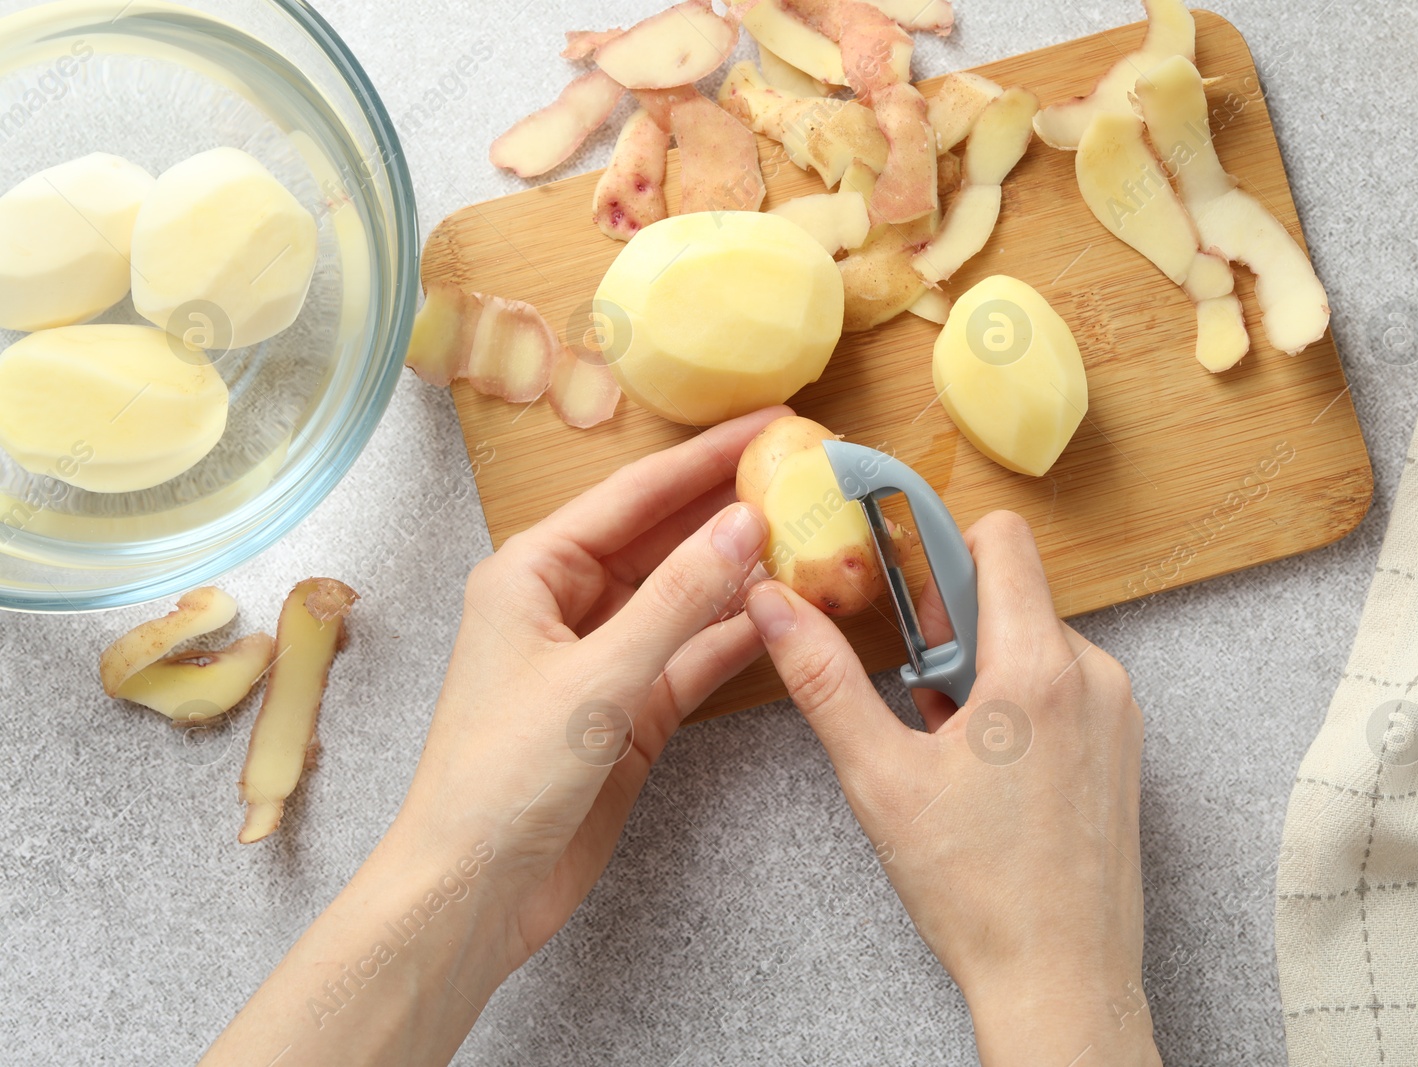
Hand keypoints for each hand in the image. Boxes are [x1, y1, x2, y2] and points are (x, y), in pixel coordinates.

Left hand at [390, 407, 784, 971]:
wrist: (476, 888)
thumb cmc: (506, 774)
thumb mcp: (600, 677)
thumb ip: (679, 598)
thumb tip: (746, 522)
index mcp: (533, 570)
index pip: (636, 494)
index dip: (707, 455)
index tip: (774, 422)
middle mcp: (567, 602)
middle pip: (663, 537)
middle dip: (730, 505)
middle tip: (807, 470)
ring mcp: (602, 655)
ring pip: (685, 596)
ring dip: (743, 570)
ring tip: (815, 532)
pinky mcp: (629, 708)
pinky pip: (692, 654)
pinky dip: (737, 635)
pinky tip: (788, 611)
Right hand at [743, 512, 1157, 1066]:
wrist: (1061, 982)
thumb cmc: (979, 892)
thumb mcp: (880, 778)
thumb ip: (823, 678)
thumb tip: (774, 608)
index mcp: (1039, 668)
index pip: (1002, 539)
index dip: (941, 550)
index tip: (903, 593)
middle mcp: (1095, 677)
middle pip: (1014, 595)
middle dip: (955, 629)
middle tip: (916, 695)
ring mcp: (1117, 714)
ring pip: (1037, 643)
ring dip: (985, 670)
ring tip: (950, 744)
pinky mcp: (1122, 749)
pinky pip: (1065, 688)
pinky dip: (1019, 705)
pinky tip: (985, 768)